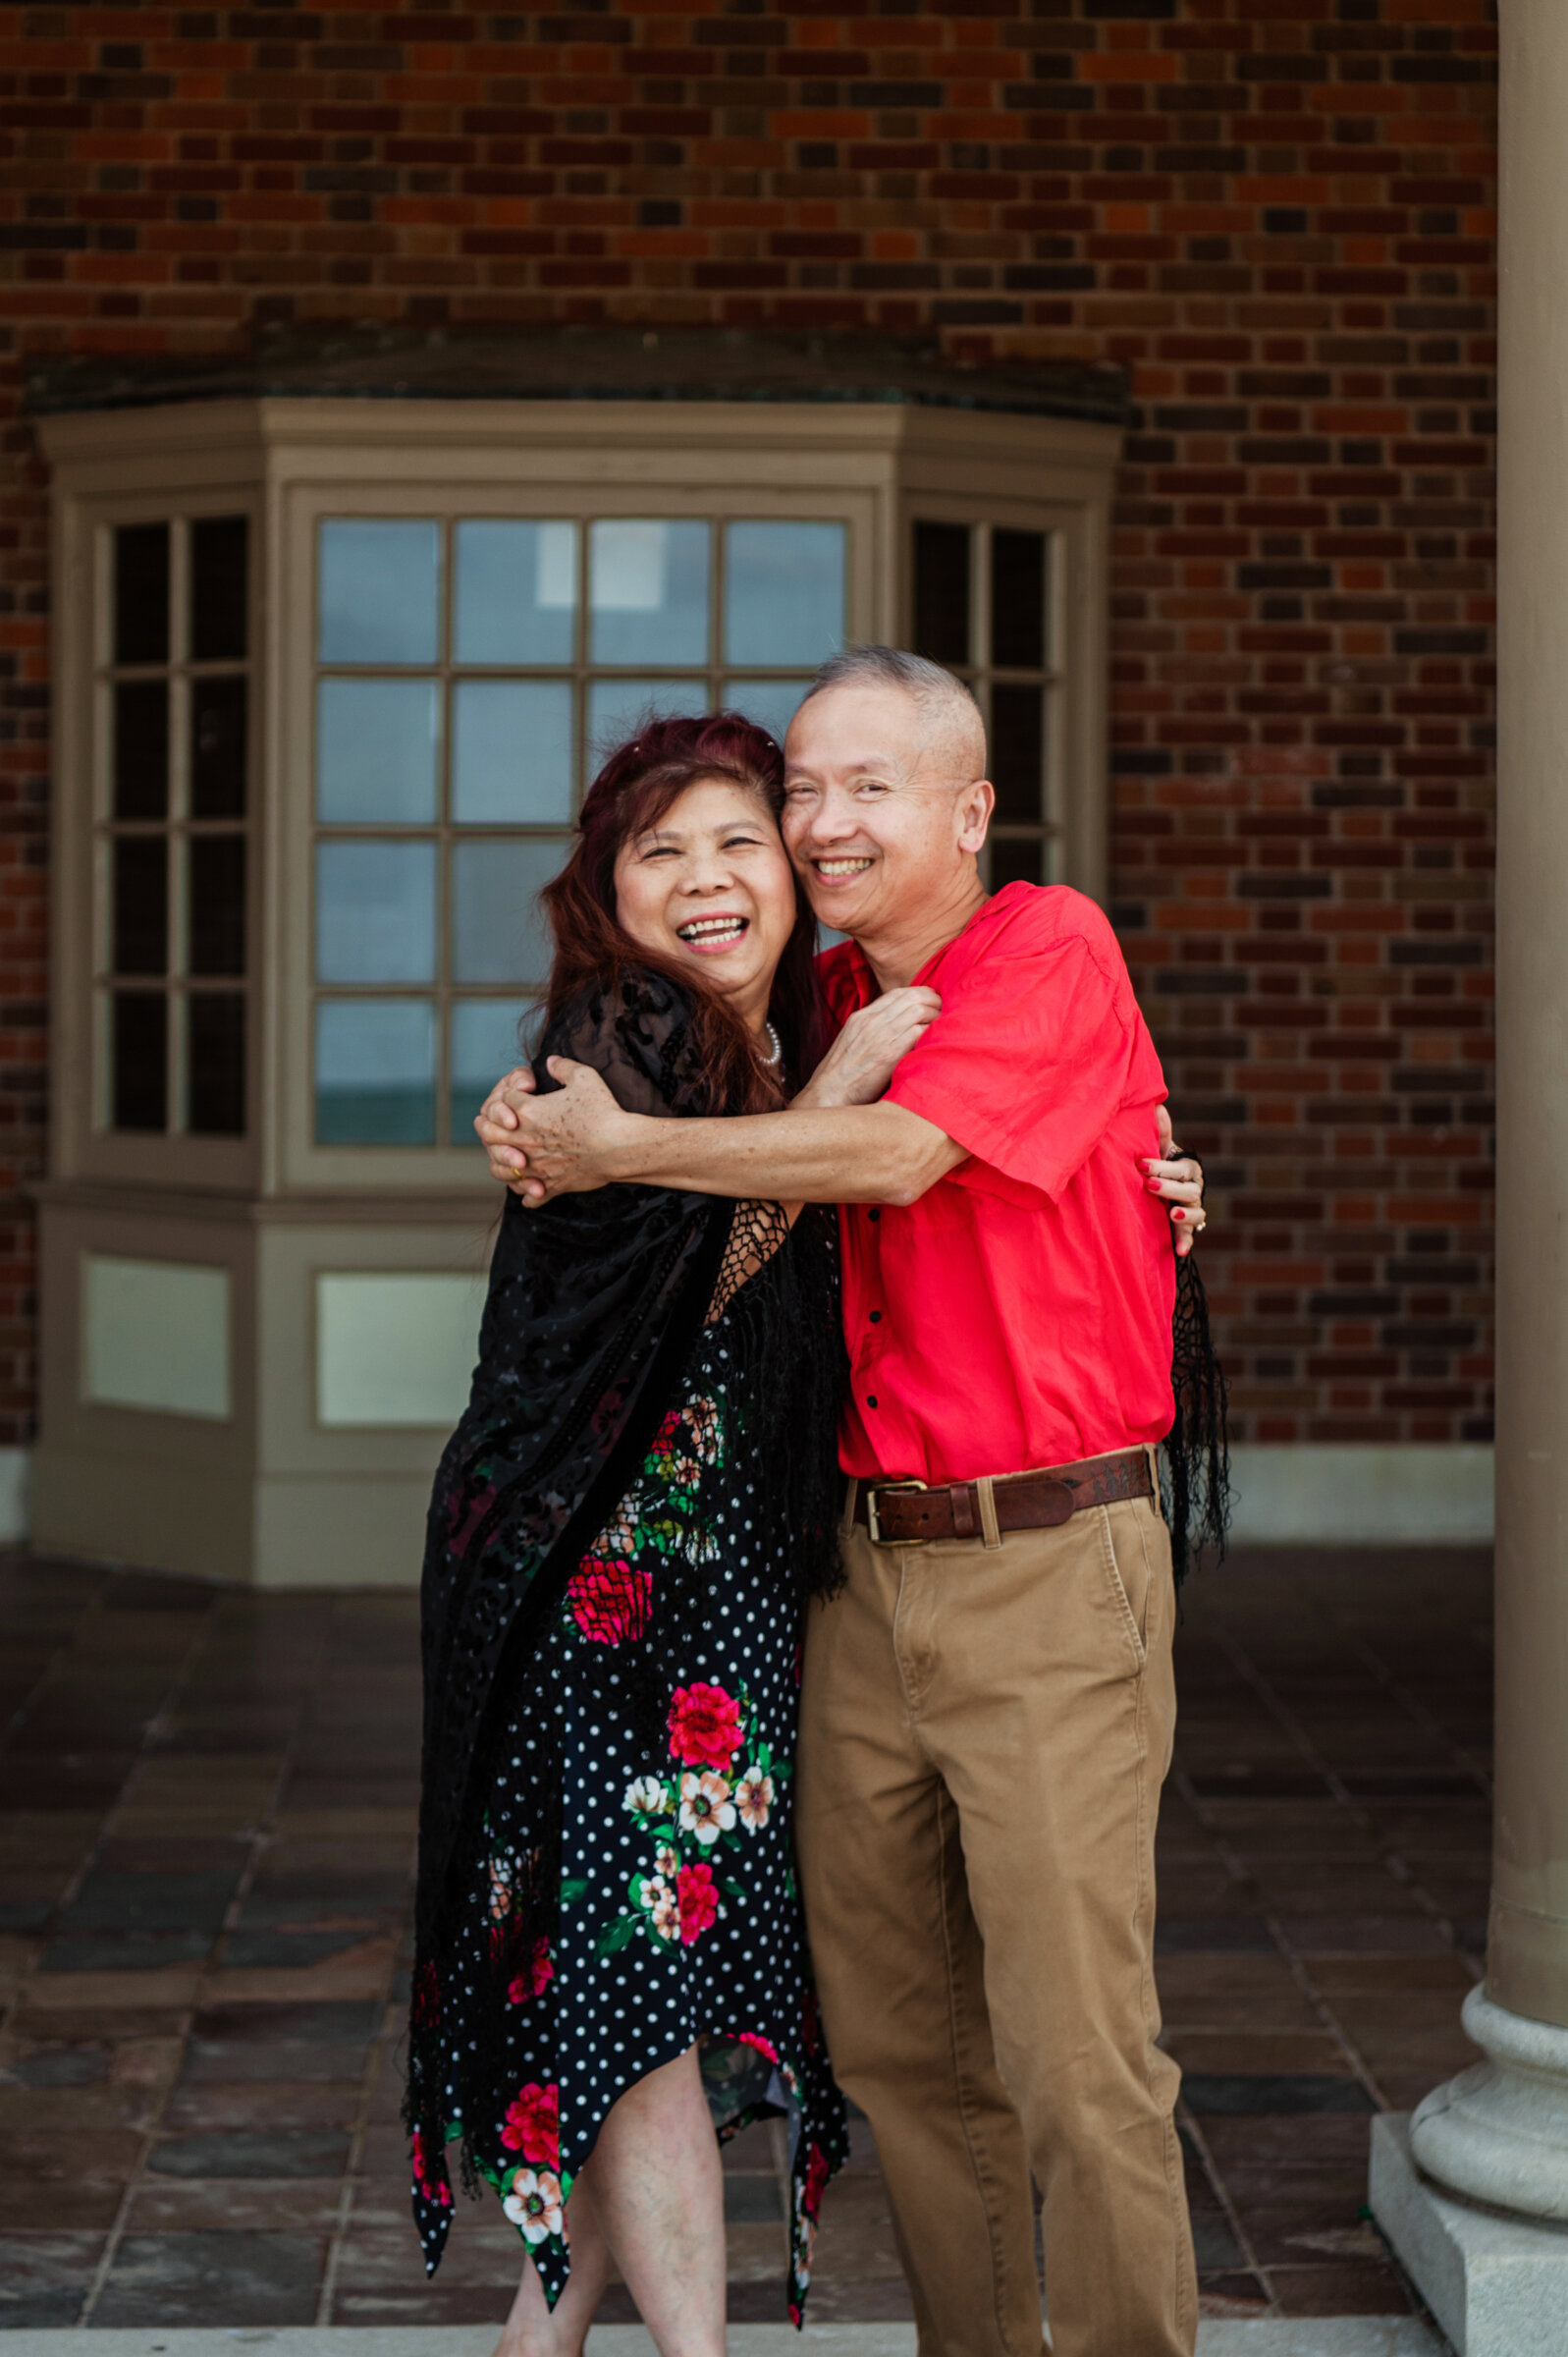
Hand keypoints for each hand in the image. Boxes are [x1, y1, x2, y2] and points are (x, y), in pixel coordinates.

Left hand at [475, 1059, 626, 1201]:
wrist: (619, 1147)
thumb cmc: (603, 1111)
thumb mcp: (584, 1078)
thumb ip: (563, 1067)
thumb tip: (551, 1061)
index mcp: (528, 1111)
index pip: (504, 1099)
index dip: (511, 1094)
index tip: (522, 1094)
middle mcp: (524, 1139)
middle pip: (489, 1133)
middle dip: (489, 1127)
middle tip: (496, 1125)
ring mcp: (535, 1165)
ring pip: (501, 1168)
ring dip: (501, 1162)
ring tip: (509, 1159)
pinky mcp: (549, 1184)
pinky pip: (529, 1195)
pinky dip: (528, 1192)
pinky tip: (533, 1188)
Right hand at [795, 987, 941, 1109]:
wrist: (828, 1096)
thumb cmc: (842, 1077)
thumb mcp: (852, 1043)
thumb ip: (872, 1030)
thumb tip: (897, 1027)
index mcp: (862, 1017)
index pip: (897, 993)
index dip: (920, 994)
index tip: (932, 1003)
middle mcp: (871, 1021)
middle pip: (913, 996)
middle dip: (934, 1002)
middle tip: (944, 1013)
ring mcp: (880, 1036)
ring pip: (920, 1010)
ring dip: (937, 1016)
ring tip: (944, 1028)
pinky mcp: (889, 1054)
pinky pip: (920, 1032)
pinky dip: (933, 1033)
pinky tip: (937, 1043)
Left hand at [1142, 1103, 1206, 1257]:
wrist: (1160, 1184)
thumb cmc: (1156, 1162)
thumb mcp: (1157, 1145)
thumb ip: (1159, 1130)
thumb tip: (1157, 1106)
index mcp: (1188, 1167)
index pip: (1180, 1166)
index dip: (1162, 1165)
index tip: (1140, 1164)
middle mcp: (1194, 1188)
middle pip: (1188, 1189)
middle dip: (1169, 1187)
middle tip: (1148, 1185)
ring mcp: (1192, 1209)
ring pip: (1196, 1212)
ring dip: (1184, 1214)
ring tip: (1170, 1214)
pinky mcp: (1185, 1227)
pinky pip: (1189, 1236)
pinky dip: (1186, 1243)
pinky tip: (1179, 1251)